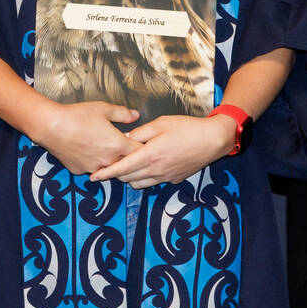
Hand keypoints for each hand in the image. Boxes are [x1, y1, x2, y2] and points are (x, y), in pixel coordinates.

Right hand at [30, 100, 140, 175]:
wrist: (51, 126)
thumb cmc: (77, 116)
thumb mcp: (103, 109)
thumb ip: (123, 113)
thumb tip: (135, 115)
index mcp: (118, 145)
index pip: (139, 152)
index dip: (140, 146)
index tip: (139, 142)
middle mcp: (108, 160)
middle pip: (125, 163)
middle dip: (126, 156)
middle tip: (121, 144)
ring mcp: (93, 168)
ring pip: (107, 168)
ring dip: (108, 160)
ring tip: (100, 146)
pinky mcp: (79, 170)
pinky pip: (90, 168)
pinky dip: (91, 162)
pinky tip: (85, 150)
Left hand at [91, 113, 239, 188]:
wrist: (213, 140)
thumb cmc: (187, 128)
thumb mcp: (161, 123)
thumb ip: (140, 133)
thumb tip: (123, 139)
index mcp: (149, 155)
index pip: (121, 168)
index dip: (105, 174)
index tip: (93, 177)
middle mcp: (156, 170)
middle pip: (127, 178)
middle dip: (115, 174)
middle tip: (108, 166)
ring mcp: (165, 177)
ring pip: (139, 184)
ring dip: (130, 177)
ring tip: (127, 166)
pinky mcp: (174, 179)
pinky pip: (153, 182)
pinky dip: (145, 177)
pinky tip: (148, 166)